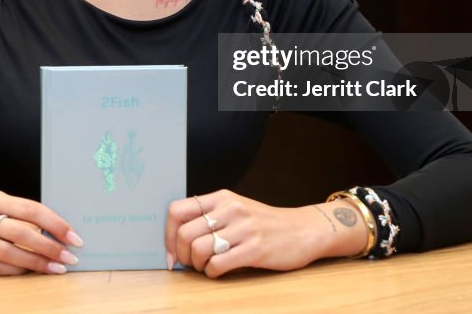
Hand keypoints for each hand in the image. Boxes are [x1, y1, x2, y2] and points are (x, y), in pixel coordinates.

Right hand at [0, 188, 82, 274]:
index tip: (72, 235)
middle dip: (49, 246)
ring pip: (8, 253)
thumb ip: (18, 210)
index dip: (54, 223)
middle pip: (21, 233)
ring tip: (56, 267)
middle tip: (69, 256)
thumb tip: (52, 227)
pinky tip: (31, 270)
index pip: (30, 210)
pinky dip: (15, 269)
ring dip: (36, 262)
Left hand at [165, 190, 364, 277]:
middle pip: (185, 234)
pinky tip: (218, 272)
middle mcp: (230, 209)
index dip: (167, 234)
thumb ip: (210, 215)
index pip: (177, 210)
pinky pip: (218, 264)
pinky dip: (212, 273)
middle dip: (182, 255)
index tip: (170, 252)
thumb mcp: (236, 208)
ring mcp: (243, 228)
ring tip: (206, 267)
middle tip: (190, 264)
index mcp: (221, 197)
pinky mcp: (255, 249)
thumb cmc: (265, 223)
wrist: (303, 230)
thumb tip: (176, 235)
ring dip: (197, 265)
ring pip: (199, 249)